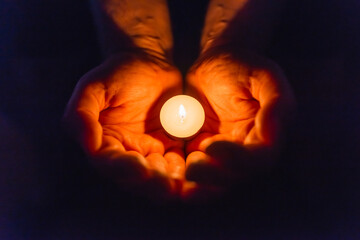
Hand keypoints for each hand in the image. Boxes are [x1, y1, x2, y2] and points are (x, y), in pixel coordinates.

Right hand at [63, 52, 184, 200]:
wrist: (149, 61)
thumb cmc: (118, 72)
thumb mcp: (93, 87)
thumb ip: (81, 114)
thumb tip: (89, 147)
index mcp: (103, 142)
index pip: (109, 163)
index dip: (123, 169)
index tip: (140, 168)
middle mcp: (125, 151)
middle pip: (135, 177)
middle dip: (150, 184)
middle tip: (166, 186)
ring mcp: (149, 150)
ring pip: (157, 174)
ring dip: (168, 182)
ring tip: (180, 184)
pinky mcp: (170, 145)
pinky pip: (177, 162)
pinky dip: (183, 169)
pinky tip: (191, 168)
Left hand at [183, 48, 294, 198]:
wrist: (216, 62)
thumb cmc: (243, 65)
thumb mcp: (265, 76)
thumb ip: (276, 102)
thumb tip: (271, 132)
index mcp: (267, 135)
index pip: (259, 159)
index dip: (238, 159)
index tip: (211, 146)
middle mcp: (247, 149)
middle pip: (235, 175)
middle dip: (214, 176)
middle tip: (193, 167)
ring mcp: (223, 151)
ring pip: (214, 178)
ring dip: (199, 182)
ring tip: (182, 173)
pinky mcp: (201, 148)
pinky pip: (194, 166)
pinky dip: (183, 172)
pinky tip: (170, 171)